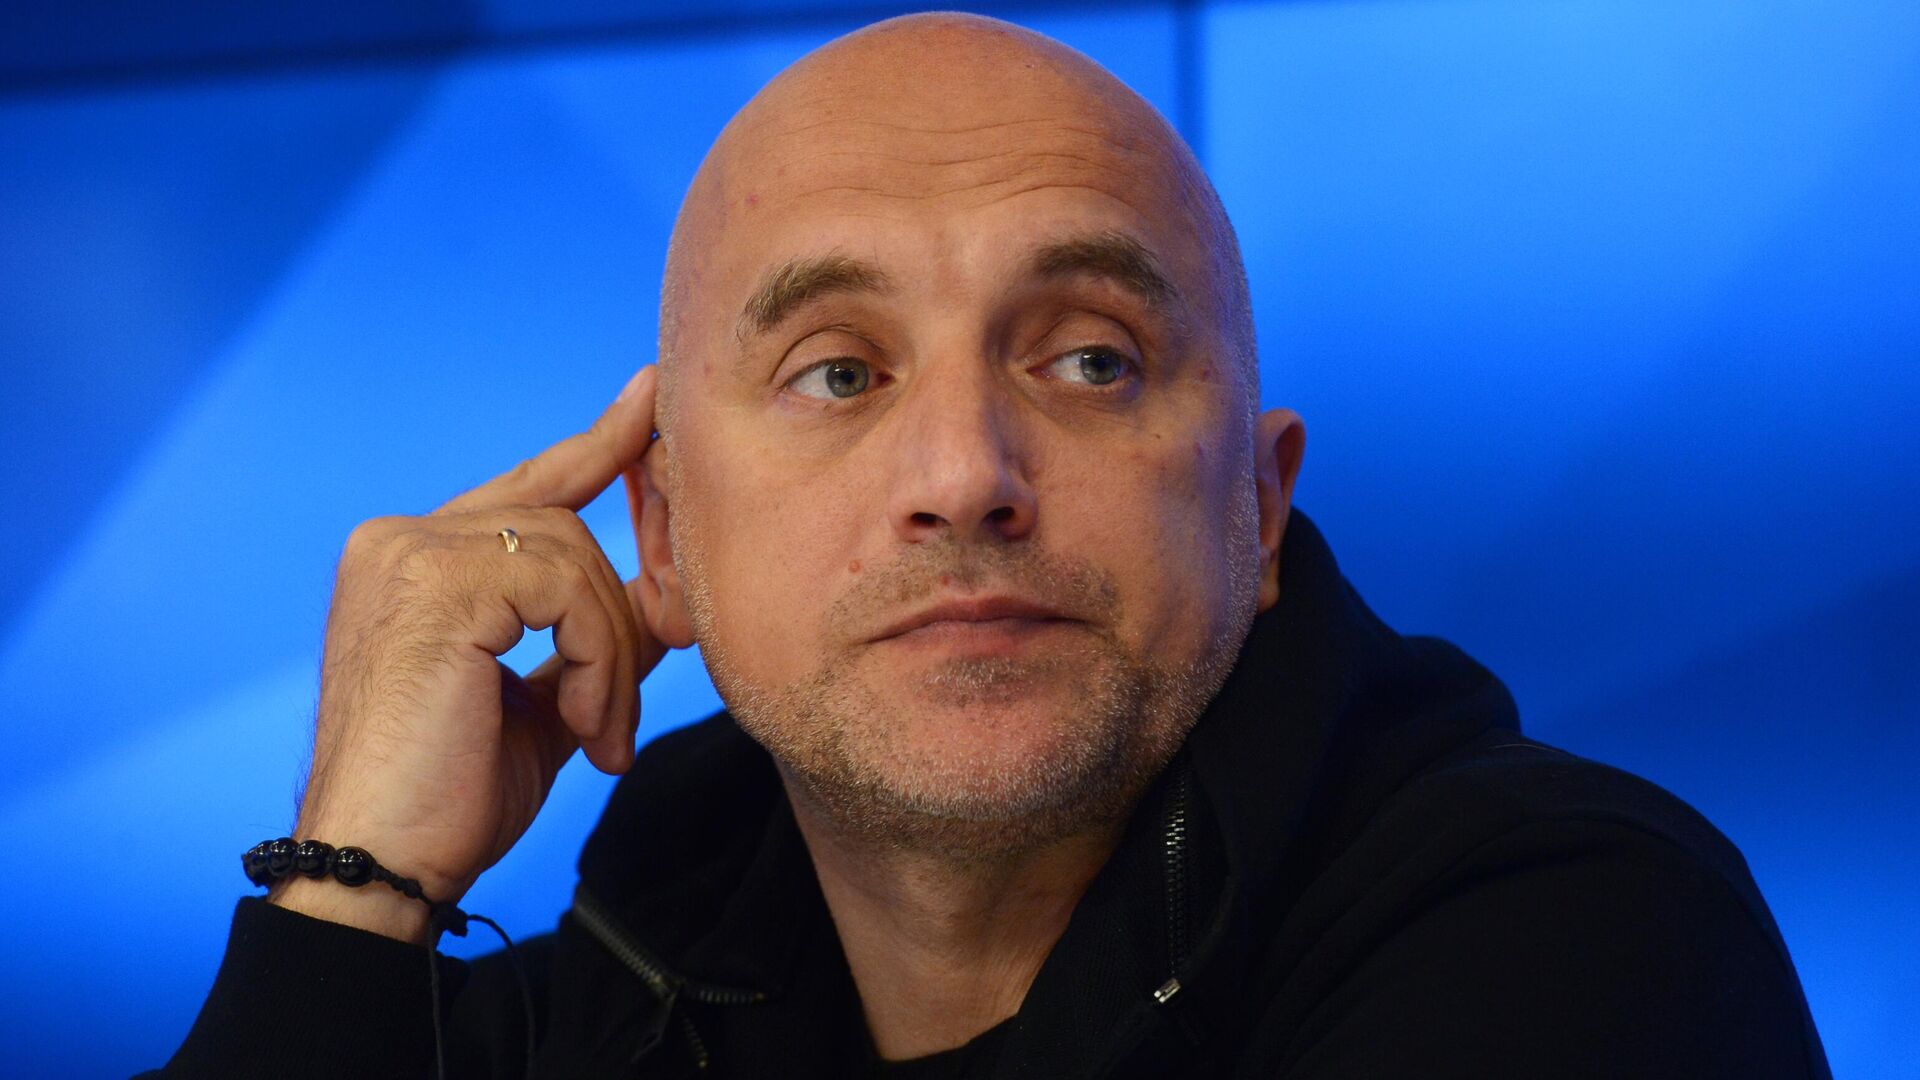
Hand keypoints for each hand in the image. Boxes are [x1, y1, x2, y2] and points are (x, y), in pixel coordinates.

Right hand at [271, 368, 666, 943]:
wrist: (380, 867)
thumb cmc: (448, 799)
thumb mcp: (543, 704)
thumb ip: (589, 640)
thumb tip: (662, 601)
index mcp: (412, 560)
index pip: (526, 488)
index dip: (597, 448)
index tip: (650, 401)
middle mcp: (399, 539)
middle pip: (565, 525)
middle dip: (618, 618)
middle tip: (618, 718)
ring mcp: (411, 553)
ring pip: (574, 557)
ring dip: (609, 656)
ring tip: (597, 734)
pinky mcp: (436, 582)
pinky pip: (567, 587)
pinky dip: (596, 658)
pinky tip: (582, 723)